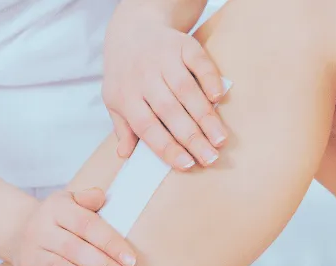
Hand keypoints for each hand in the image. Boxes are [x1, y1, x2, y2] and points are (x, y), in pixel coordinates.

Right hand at [12, 188, 137, 265]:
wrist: (20, 231)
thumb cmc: (60, 220)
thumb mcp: (72, 202)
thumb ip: (88, 199)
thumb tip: (101, 197)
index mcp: (56, 209)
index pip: (87, 225)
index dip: (110, 243)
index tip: (131, 261)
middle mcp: (39, 229)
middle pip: (75, 250)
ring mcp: (29, 253)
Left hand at [103, 8, 226, 167]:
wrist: (133, 30)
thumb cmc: (126, 75)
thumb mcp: (115, 100)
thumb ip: (123, 128)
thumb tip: (124, 155)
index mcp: (124, 95)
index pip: (146, 126)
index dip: (166, 146)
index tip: (186, 164)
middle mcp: (143, 77)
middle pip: (169, 111)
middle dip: (191, 137)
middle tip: (210, 157)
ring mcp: (163, 59)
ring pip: (186, 90)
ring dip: (205, 116)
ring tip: (219, 139)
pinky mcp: (181, 44)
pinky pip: (198, 63)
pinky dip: (210, 79)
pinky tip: (220, 98)